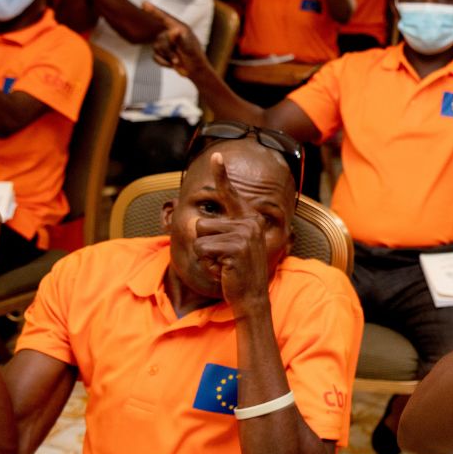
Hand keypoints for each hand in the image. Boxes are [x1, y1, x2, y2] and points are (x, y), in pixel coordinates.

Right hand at [146, 2, 209, 77]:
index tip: (144, 4)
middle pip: (160, 38)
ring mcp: (165, 43)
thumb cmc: (196, 56)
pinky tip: (172, 64)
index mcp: (178, 28)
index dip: (154, 11)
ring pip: (156, 47)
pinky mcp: (162, 53)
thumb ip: (181, 38)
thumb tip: (174, 31)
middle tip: (177, 59)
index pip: (164, 18)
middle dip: (168, 51)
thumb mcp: (189, 46)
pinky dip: (163, 62)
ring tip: (177, 61)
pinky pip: (155, 56)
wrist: (195, 70)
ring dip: (167, 57)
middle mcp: (170, 34)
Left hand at [193, 153, 272, 309]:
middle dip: (205, 244)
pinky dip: (207, 264)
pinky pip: (202, 250)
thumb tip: (199, 223)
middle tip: (223, 259)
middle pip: (203, 223)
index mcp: (249, 219)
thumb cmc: (239, 272)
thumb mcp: (233, 246)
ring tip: (223, 264)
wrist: (252, 297)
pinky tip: (223, 271)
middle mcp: (249, 222)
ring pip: (200, 236)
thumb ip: (222, 231)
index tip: (215, 156)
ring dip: (205, 255)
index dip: (222, 174)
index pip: (230, 193)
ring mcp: (244, 234)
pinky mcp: (235, 247)